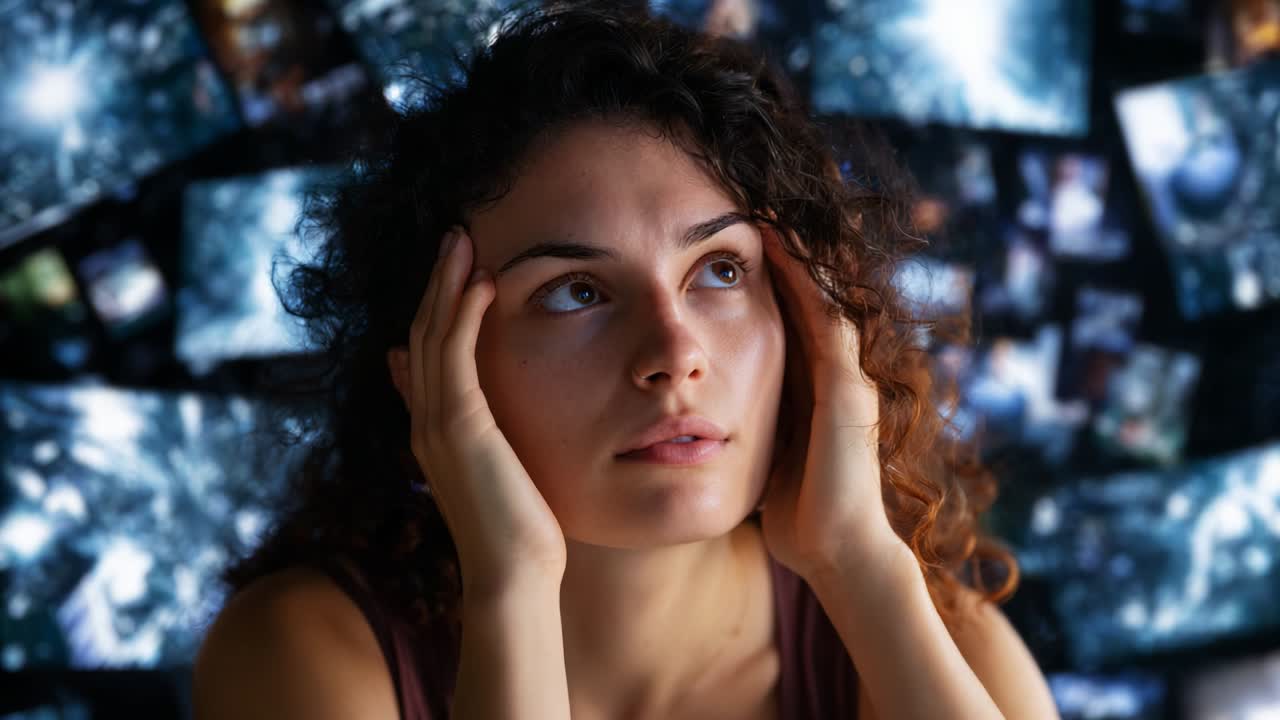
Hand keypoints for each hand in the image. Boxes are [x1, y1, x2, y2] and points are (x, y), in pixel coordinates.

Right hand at [389, 227, 565, 596]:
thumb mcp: (498, 469)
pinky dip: (463, 314)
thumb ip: (481, 431)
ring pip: (432, 335)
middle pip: (423, 333)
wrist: (513, 574)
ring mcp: (435, 422)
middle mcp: (424, 420)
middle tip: (454, 235)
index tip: (454, 268)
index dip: (435, 305)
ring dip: (446, 284)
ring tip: (462, 240)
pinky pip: (455, 354)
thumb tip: (481, 412)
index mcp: (433, 428)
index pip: (425, 352)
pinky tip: (483, 282)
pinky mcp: (458, 424)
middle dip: (437, 282)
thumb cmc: (518, 529)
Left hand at [757, 221, 906, 584]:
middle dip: (783, 249)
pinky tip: (776, 248)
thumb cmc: (796, 513)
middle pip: (810, 293)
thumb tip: (703, 411)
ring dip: (794, 252)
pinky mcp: (846, 390)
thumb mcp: (764, 452)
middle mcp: (837, 372)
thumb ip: (749, 422)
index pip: (791, 313)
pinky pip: (824, 321)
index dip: (768, 274)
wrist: (836, 553)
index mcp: (815, 385)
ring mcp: (847, 377)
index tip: (733, 237)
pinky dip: (803, 282)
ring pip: (821, 295)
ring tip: (762, 207)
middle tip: (749, 200)